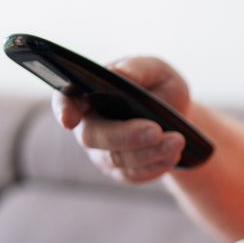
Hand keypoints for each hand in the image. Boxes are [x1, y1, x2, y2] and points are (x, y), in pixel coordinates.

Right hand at [52, 56, 191, 183]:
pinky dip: (157, 164)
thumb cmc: (160, 87)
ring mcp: (102, 152)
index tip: (69, 119)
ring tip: (177, 141)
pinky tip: (174, 154)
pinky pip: (134, 173)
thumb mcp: (156, 71)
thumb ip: (138, 69)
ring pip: (118, 158)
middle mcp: (89, 125)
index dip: (64, 109)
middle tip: (156, 130)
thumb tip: (119, 74)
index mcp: (88, 93)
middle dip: (125, 135)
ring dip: (149, 152)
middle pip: (93, 136)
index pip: (65, 100)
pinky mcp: (122, 171)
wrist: (180, 119)